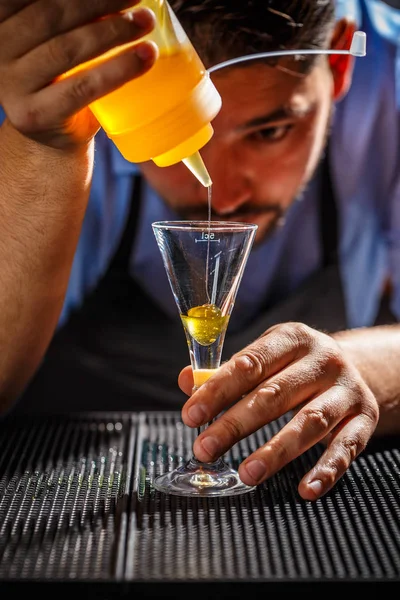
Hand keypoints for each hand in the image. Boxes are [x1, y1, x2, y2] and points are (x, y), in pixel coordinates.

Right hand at [0, 0, 156, 148]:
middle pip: (50, 15)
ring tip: (144, 22)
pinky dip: (118, 70)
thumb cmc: (60, 77)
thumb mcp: (55, 36)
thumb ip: (68, 14)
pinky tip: (145, 56)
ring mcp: (12, 85)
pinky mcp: (35, 115)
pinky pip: (82, 87)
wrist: (52, 135)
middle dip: (99, 1)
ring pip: (67, 50)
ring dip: (113, 32)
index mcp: (0, 19)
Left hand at [179, 322, 378, 499]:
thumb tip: (188, 382)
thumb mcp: (267, 356)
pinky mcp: (365, 417)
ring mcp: (346, 389)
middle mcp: (323, 360)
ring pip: (309, 422)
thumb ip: (227, 371)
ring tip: (247, 473)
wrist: (356, 366)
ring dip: (276, 451)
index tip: (191, 415)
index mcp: (293, 338)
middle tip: (205, 448)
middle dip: (235, 424)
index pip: (250, 363)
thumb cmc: (297, 365)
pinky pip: (346, 447)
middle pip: (274, 394)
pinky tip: (305, 489)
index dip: (218, 390)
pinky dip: (326, 470)